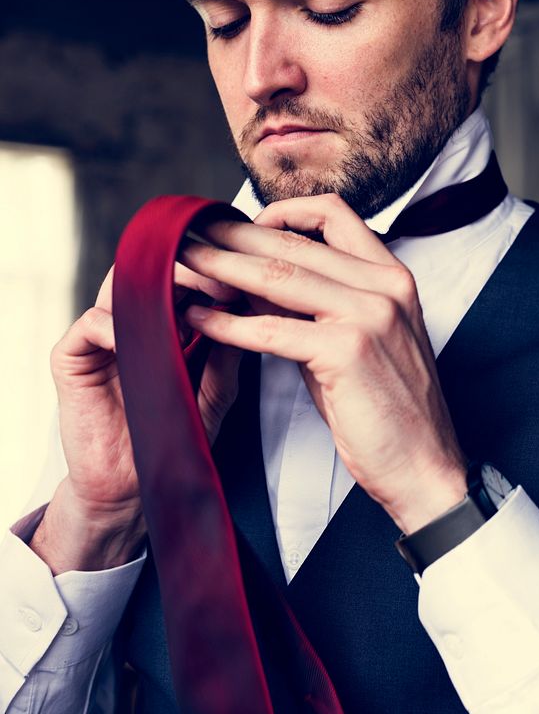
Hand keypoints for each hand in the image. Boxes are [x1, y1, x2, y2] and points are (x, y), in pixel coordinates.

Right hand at [30, 261, 242, 572]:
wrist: (134, 486)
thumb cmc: (174, 436)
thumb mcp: (215, 394)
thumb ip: (227, 356)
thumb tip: (245, 312)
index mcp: (165, 323)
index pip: (182, 280)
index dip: (209, 274)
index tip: (240, 280)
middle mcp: (133, 322)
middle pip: (151, 275)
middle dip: (185, 271)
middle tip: (215, 282)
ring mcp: (101, 337)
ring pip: (118, 288)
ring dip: (149, 288)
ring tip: (180, 301)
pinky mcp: (72, 358)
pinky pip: (88, 324)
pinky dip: (112, 324)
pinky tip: (137, 337)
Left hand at [182, 194, 467, 534]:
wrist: (425, 466)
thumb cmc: (386, 407)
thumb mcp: (353, 339)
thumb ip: (311, 303)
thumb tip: (250, 278)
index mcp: (392, 275)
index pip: (334, 214)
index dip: (282, 212)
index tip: (244, 225)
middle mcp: (385, 285)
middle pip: (295, 244)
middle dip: (233, 237)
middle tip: (190, 235)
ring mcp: (370, 314)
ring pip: (278, 278)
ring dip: (221, 268)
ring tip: (183, 264)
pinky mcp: (348, 350)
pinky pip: (272, 329)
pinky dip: (228, 323)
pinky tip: (201, 319)